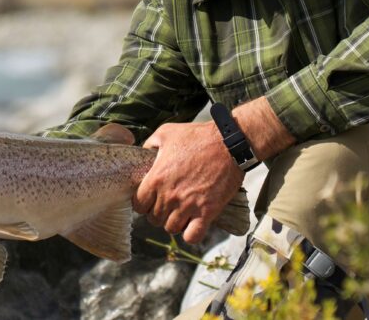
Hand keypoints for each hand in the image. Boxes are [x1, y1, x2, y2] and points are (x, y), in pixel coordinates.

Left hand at [133, 121, 243, 244]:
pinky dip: (191, 234)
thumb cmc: (198, 136)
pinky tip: (193, 223)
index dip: (143, 203)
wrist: (229, 144)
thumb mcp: (166, 132)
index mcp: (156, 178)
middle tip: (167, 204)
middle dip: (158, 213)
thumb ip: (149, 144)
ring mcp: (188, 205)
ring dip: (174, 222)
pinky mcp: (207, 212)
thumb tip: (144, 154)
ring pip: (171, 228)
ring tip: (180, 212)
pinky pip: (192, 236)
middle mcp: (169, 195)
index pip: (138, 205)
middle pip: (154, 219)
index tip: (150, 199)